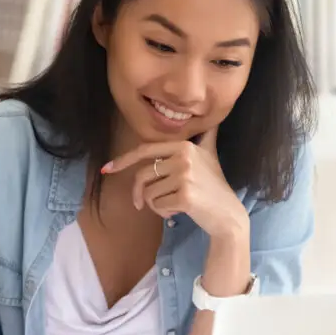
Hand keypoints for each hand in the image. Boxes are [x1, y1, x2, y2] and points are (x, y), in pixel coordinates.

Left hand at [102, 128, 247, 238]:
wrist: (228, 214)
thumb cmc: (214, 186)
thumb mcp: (210, 156)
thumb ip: (205, 137)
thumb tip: (212, 120)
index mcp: (184, 146)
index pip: (145, 150)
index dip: (123, 160)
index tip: (107, 169)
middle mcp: (184, 157)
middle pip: (143, 175)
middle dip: (138, 193)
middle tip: (140, 204)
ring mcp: (185, 177)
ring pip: (149, 193)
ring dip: (155, 204)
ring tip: (173, 204)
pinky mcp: (185, 197)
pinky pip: (157, 206)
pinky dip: (163, 212)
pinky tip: (179, 211)